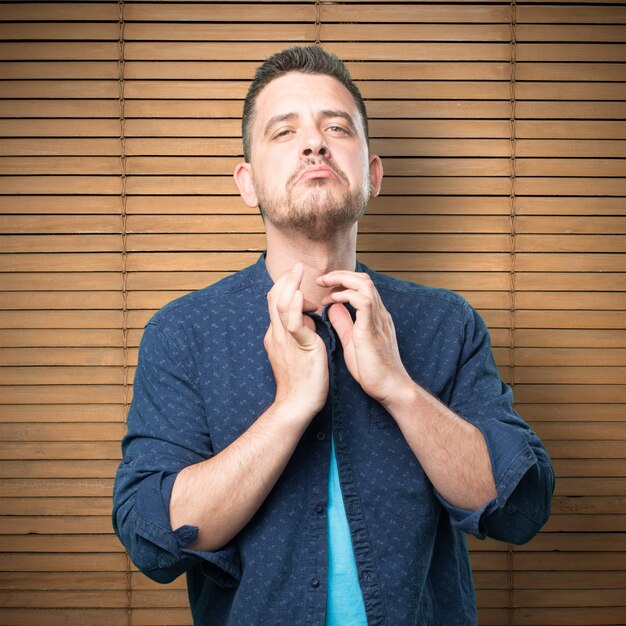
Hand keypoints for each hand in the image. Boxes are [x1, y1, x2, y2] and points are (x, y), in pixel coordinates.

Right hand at [265, 264, 328, 419]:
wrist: (296, 406)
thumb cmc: (301, 382)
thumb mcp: (299, 351)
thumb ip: (302, 333)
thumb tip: (309, 318)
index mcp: (277, 335)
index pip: (276, 304)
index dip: (285, 288)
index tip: (297, 278)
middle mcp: (277, 335)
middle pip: (274, 299)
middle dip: (286, 280)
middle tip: (297, 266)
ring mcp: (285, 341)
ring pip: (281, 306)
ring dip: (290, 285)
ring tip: (298, 271)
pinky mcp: (299, 348)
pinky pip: (294, 324)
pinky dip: (296, 307)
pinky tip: (301, 294)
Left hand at [317, 271, 410, 404]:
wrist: (390, 388)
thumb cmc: (372, 369)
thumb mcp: (353, 341)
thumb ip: (344, 323)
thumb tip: (333, 307)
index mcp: (374, 316)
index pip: (361, 286)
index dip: (342, 281)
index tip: (324, 287)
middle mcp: (379, 313)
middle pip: (363, 278)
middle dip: (340, 274)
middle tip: (321, 280)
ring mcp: (378, 320)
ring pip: (364, 284)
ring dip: (341, 280)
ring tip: (324, 285)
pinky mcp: (373, 329)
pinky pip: (362, 301)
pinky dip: (345, 295)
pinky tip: (332, 301)